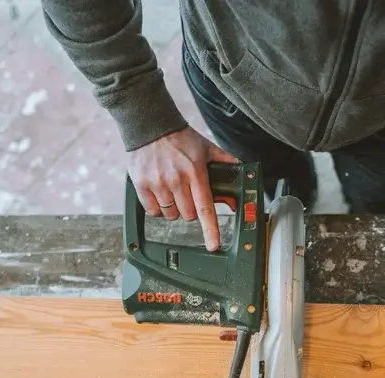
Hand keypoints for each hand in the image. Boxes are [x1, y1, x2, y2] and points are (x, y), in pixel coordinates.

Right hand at [127, 126, 237, 250]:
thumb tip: (243, 169)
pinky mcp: (141, 184)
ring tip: (172, 191)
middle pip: (187, 215)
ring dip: (174, 209)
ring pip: (170, 215)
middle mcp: (176, 180)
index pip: (205, 207)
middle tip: (187, 194)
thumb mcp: (206, 147)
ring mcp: (158, 183)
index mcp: (195, 173)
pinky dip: (157, 208)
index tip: (213, 245)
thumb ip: (225, 160)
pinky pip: (153, 211)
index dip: (210, 229)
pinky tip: (160, 193)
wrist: (150, 125)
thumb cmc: (180, 138)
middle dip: (190, 210)